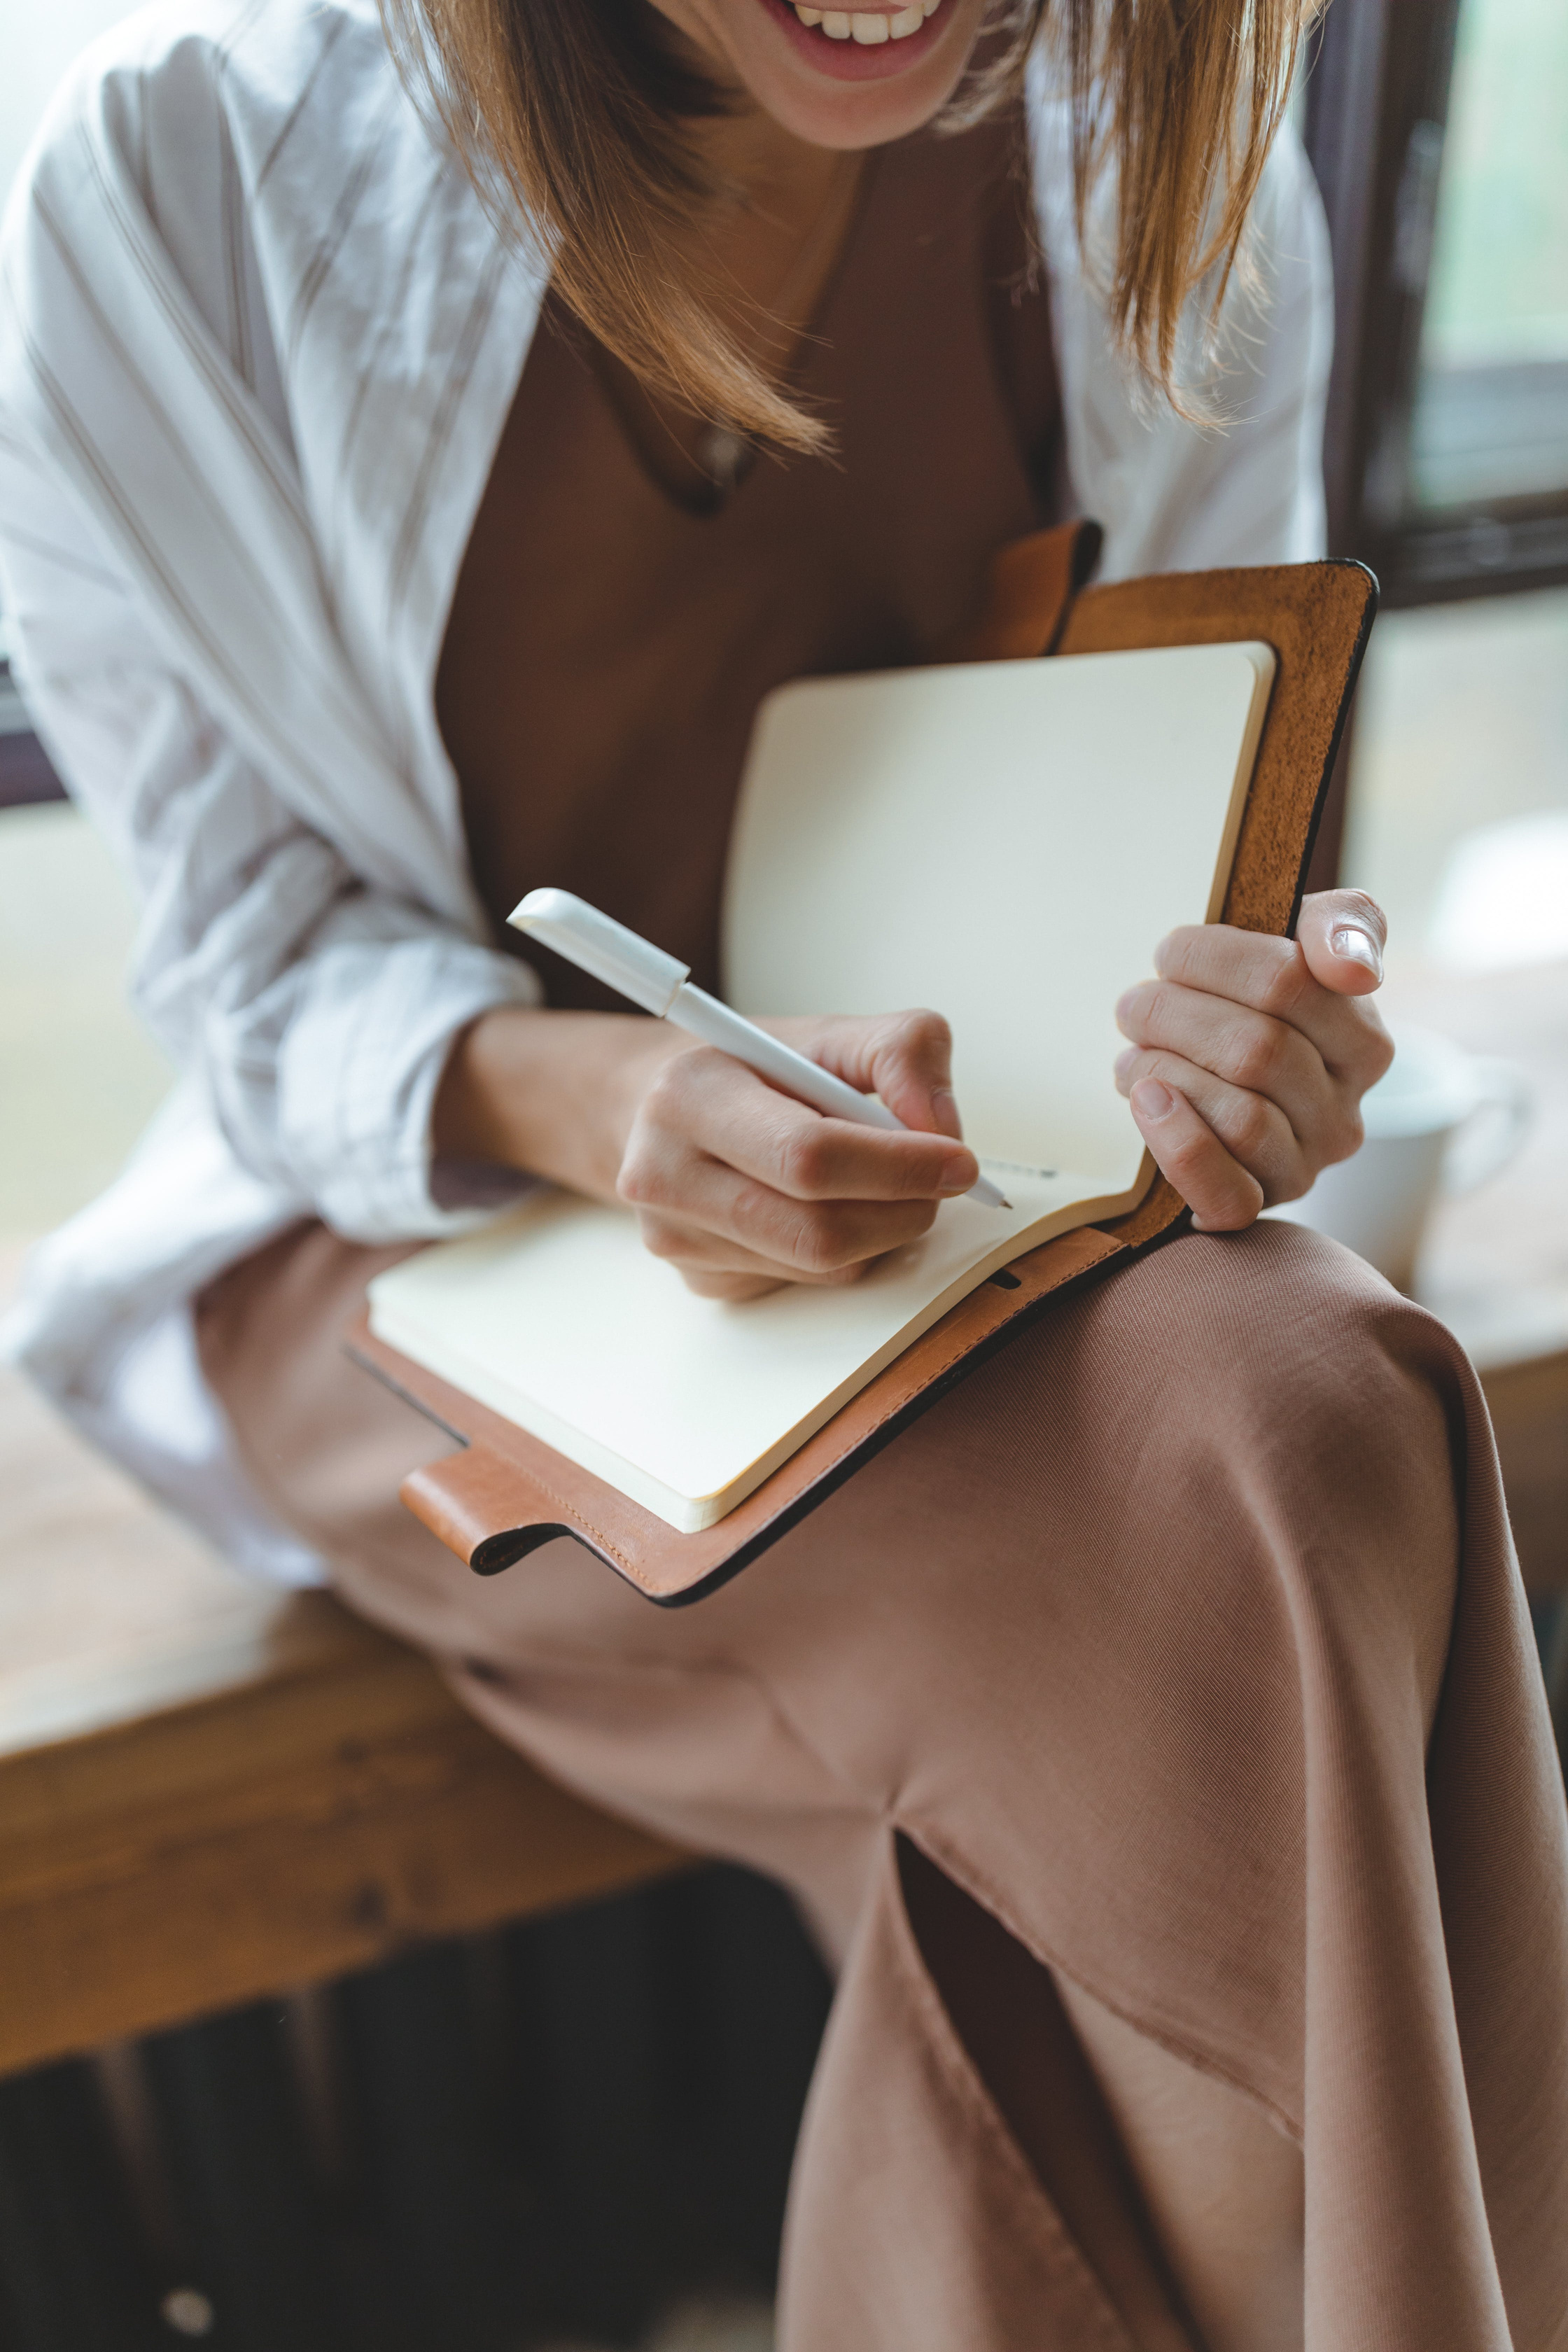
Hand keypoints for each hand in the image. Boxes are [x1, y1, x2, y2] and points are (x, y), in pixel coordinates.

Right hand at [435, 1004, 979, 1300]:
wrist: (668, 1107)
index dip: (898, 1167)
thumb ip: (901, 1052)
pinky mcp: (697, 1280)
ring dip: (880, 1232)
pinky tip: (827, 1207)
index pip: (807, 1155)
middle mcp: (663, 1173)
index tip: (959, 1162)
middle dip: (902, 1212)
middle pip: (817, 1232)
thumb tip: (940, 1126)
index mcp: (689, 1095)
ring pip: (820, 1267)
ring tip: (882, 1185)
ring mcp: (674, 1238)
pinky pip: (804, 1284)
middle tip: (940, 1184)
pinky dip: (844, 1252)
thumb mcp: (829, 1033)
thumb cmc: (756, 1069)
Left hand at [1112, 889, 1393, 1231]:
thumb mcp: (1305, 941)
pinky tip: (1146, 1104)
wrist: (1208, 1072)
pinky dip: (1180, 1149)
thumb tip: (1353, 966)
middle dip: (1176, 1016)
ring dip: (1166, 1072)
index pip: (1290, 982)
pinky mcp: (1255, 1207)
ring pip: (1241, 1118)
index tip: (1170, 953)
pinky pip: (1228, 1198)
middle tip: (1136, 1005)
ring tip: (1134, 1053)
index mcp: (1366, 1045)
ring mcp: (1303, 1169)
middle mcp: (1344, 1115)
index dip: (1213, 959)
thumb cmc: (1255, 998)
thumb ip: (1343, 924)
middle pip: (1257, 1050)